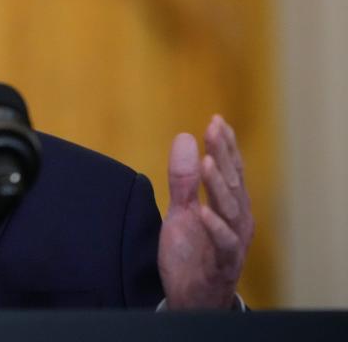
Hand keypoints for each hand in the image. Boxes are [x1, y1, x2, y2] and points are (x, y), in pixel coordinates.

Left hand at [159, 116, 253, 308]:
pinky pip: (223, 244)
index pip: (231, 170)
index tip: (216, 120)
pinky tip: (203, 211)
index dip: (224, 146)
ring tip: (206, 162)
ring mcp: (232, 241)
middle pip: (232, 183)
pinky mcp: (223, 263)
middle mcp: (237, 220)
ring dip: (218, 185)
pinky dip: (215, 227)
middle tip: (213, 129)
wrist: (192, 298)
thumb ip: (182, 179)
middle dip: (223, 155)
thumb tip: (184, 138)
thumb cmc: (192, 252)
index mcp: (229, 205)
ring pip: (230, 209)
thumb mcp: (180, 211)